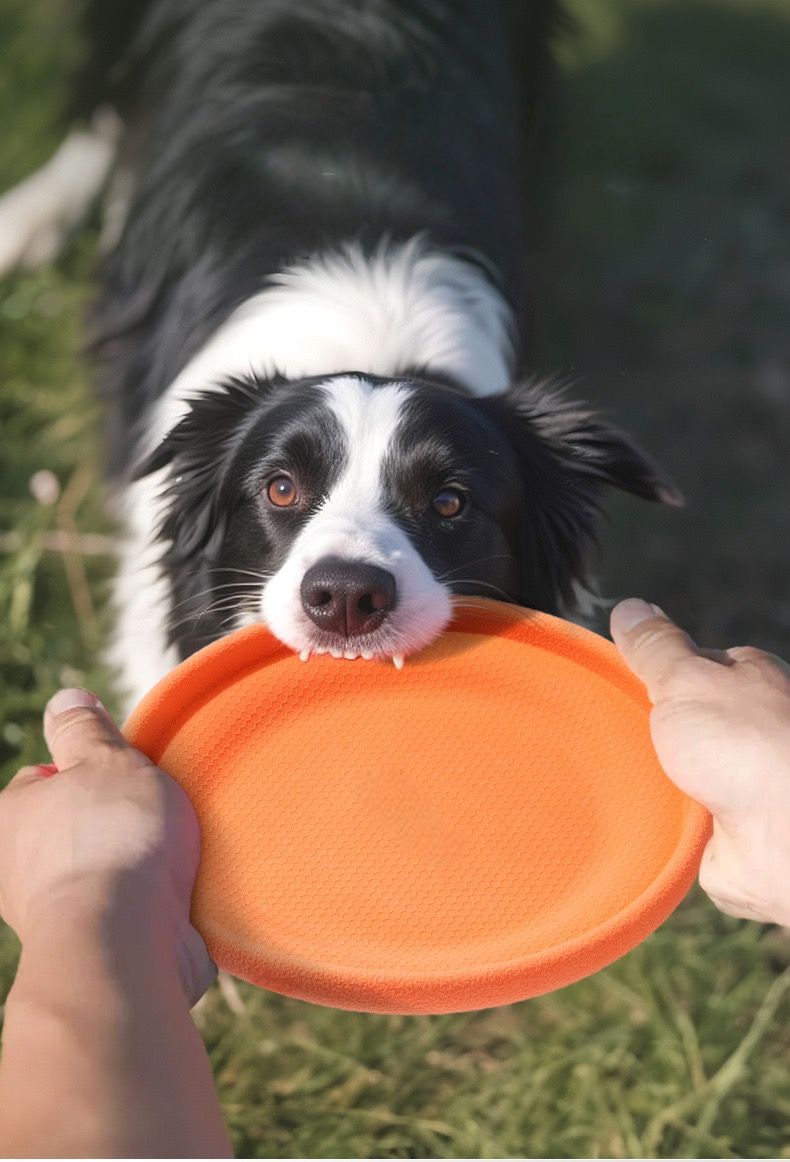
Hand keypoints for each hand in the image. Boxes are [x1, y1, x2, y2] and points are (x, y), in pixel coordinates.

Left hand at [0, 689, 215, 1005]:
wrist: (126, 943)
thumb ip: (85, 730)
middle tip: (152, 814)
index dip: (88, 772)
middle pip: (72, 828)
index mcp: (9, 816)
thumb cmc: (111, 841)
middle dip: (112, 821)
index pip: (42, 779)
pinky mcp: (91, 953)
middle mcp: (14, 870)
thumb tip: (66, 699)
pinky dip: (149, 906)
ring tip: (172, 857)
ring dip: (135, 865)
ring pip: (100, 872)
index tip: (124, 777)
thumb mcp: (105, 760)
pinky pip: (125, 915)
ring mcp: (48, 917)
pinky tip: (178, 895)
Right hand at [610, 599, 789, 925]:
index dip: (652, 670)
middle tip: (608, 732)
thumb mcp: (688, 678)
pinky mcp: (723, 830)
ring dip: (647, 780)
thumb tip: (630, 608)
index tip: (616, 678)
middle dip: (644, 730)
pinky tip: (635, 816)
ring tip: (615, 777)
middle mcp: (749, 730)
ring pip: (672, 773)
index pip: (691, 665)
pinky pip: (674, 822)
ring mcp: (737, 781)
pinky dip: (655, 822)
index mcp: (749, 682)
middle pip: (678, 721)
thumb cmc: (749, 748)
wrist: (784, 838)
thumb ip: (657, 648)